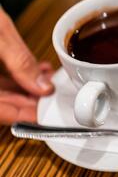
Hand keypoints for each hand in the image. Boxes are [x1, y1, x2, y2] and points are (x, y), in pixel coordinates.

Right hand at [0, 8, 53, 124]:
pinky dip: (15, 76)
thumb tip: (42, 86)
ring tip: (49, 82)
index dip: (24, 115)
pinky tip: (35, 70)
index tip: (46, 114)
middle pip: (0, 104)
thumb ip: (20, 61)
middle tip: (53, 99)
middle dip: (28, 102)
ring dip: (25, 89)